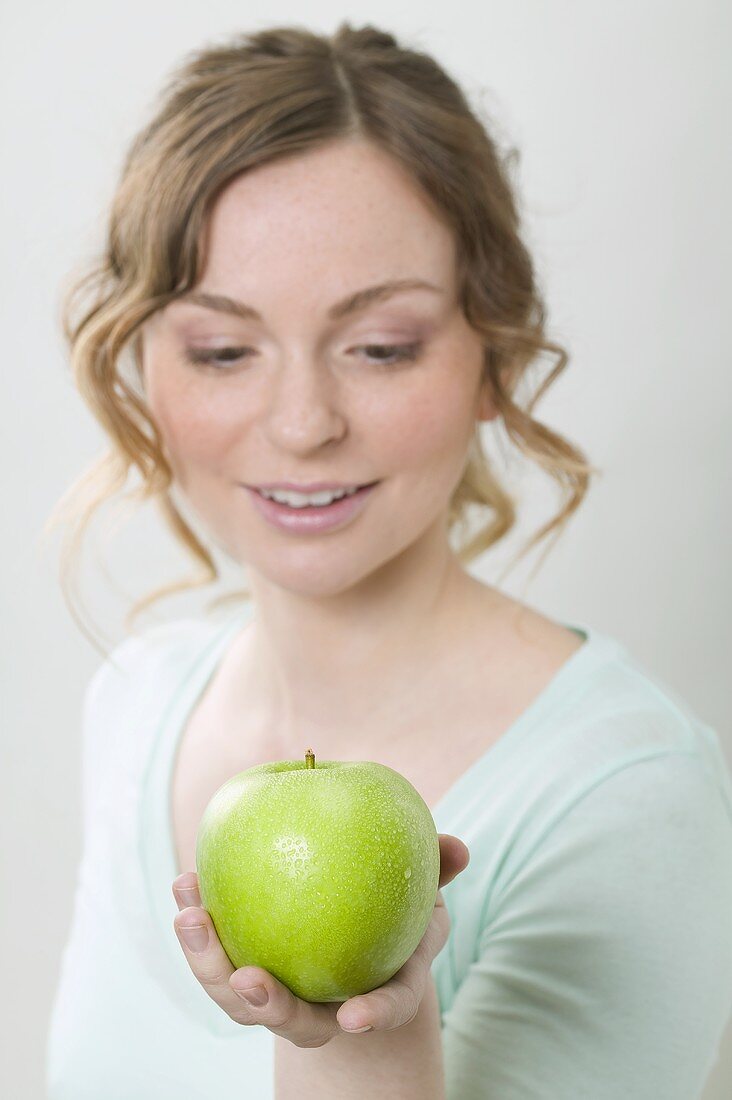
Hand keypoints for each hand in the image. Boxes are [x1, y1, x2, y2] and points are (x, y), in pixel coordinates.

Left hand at [173, 833, 468, 1047]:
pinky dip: (199, 922)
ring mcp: (277, 991)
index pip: (381, 1009)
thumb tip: (458, 848)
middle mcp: (320, 1005)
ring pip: (237, 996)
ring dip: (208, 960)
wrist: (352, 934)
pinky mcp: (239, 964)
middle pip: (289, 1020)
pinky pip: (216, 952)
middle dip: (265, 1005)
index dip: (373, 1015)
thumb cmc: (394, 908)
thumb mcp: (421, 890)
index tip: (355, 1017)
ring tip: (189, 915)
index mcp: (375, 990)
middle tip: (245, 977)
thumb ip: (437, 870)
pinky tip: (186, 881)